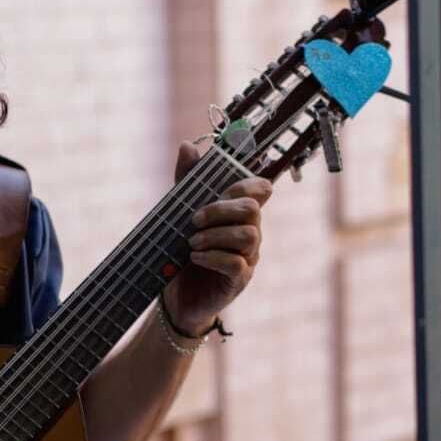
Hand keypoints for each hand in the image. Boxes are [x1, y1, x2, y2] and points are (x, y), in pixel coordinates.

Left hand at [166, 140, 272, 334]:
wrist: (178, 295)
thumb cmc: (184, 251)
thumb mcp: (181, 212)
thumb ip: (187, 180)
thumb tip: (188, 145)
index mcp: (239, 214)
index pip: (261, 189)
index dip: (246, 184)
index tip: (219, 191)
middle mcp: (250, 233)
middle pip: (253, 210)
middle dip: (221, 210)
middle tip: (193, 219)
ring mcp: (248, 257)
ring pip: (248, 236)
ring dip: (215, 235)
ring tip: (190, 241)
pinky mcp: (239, 280)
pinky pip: (236, 263)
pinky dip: (213, 257)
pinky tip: (195, 256)